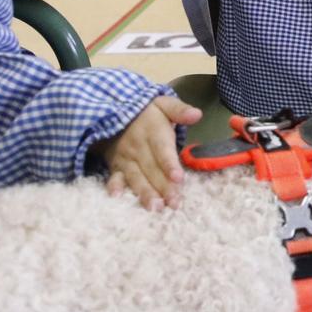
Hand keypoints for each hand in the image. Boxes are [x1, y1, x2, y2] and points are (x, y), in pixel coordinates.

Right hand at [94, 95, 201, 209]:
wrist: (114, 112)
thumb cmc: (147, 113)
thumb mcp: (163, 104)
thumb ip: (180, 110)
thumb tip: (196, 114)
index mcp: (153, 133)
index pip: (162, 150)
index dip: (169, 164)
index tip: (178, 178)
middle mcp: (138, 148)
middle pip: (152, 170)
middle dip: (163, 188)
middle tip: (174, 204)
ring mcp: (126, 158)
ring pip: (136, 177)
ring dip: (145, 193)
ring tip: (155, 208)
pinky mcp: (116, 166)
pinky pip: (114, 177)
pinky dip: (114, 186)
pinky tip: (117, 197)